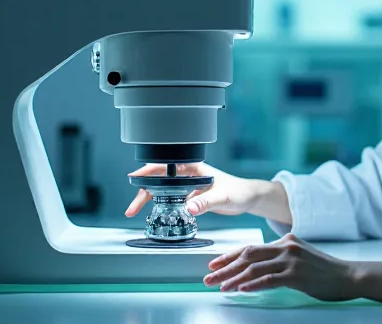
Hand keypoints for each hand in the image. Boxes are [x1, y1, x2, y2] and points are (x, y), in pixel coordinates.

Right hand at [125, 162, 290, 223]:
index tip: (134, 179)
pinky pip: (171, 200)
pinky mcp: (192, 196)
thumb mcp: (222, 197)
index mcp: (193, 167)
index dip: (147, 172)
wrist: (249, 198)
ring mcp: (189, 185)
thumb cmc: (239, 191)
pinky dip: (161, 206)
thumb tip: (189, 208)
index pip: (165, 166)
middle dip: (142, 191)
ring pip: (163, 190)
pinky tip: (155, 215)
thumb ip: (205, 202)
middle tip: (132, 208)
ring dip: (148, 199)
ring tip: (135, 211)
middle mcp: (188, 174)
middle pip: (159, 180)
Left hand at [203, 233, 357, 300]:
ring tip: (221, 286)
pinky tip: (242, 289)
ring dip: (234, 278)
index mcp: (285, 241)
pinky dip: (254, 285)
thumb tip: (257, 266)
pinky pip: (270, 279)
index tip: (214, 264)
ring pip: (255, 268)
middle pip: (248, 256)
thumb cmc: (325, 271)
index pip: (251, 248)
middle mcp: (286, 247)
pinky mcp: (298, 275)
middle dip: (225, 267)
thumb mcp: (300, 257)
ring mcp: (292, 260)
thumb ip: (280, 258)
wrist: (349, 276)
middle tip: (209, 277)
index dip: (230, 256)